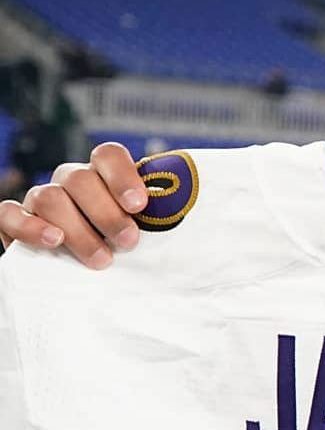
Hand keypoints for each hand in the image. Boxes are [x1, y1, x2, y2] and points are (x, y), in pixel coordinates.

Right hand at [0, 142, 145, 268]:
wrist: (67, 274)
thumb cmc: (114, 249)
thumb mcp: (140, 233)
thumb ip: (157, 222)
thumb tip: (200, 227)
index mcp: (100, 177)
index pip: (107, 155)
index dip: (123, 175)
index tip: (140, 205)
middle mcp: (68, 183)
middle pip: (79, 178)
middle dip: (106, 212)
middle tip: (129, 242)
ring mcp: (38, 200)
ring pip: (49, 196)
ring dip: (78, 229)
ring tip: (101, 259)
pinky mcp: (12, 221)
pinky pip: (10, 214)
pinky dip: (30, 227)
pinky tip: (53, 241)